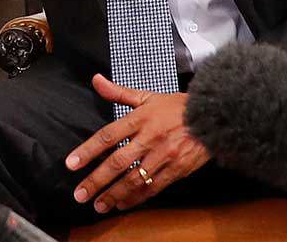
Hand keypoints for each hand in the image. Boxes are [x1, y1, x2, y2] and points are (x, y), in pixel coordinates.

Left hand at [65, 74, 209, 213]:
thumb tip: (96, 80)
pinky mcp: (177, 170)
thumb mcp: (148, 96)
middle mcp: (150, 138)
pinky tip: (123, 204)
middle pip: (118, 162)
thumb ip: (119, 92)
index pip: (107, 136)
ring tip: (99, 205)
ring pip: (135, 179)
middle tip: (80, 194)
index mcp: (140, 119)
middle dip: (97, 180)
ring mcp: (164, 156)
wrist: (214, 117)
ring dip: (114, 194)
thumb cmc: (178, 107)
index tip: (71, 164)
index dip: (87, 151)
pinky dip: (137, 198)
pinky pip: (153, 187)